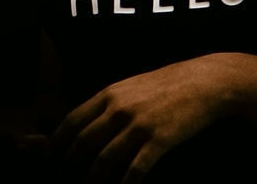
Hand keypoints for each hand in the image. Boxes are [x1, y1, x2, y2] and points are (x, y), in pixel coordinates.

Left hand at [48, 55, 232, 182]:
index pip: (72, 120)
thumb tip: (87, 124)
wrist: (204, 82)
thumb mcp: (132, 86)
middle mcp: (120, 108)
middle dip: (70, 166)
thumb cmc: (168, 84)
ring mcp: (139, 125)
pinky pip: (135, 170)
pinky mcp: (159, 140)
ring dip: (93, 180)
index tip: (52, 159)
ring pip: (104, 160)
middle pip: (83, 143)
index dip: (57, 144)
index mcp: (110, 94)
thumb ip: (109, 103)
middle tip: (66, 180)